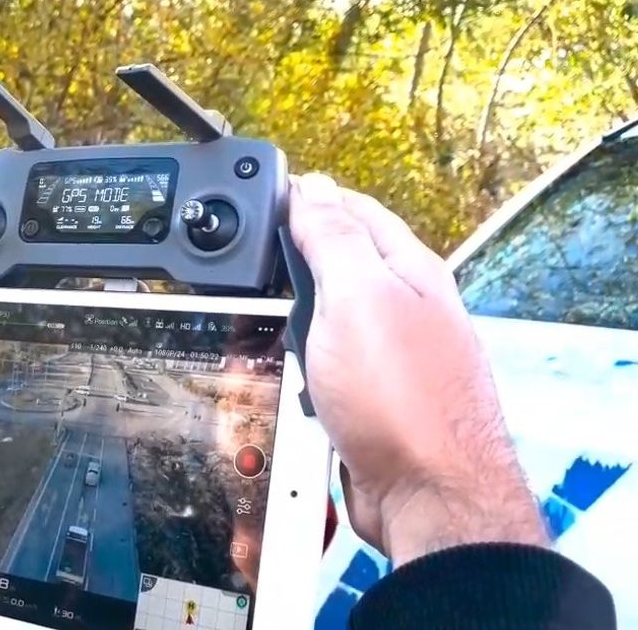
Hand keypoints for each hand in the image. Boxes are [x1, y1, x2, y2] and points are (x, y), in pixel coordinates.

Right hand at [288, 173, 547, 564]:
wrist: (428, 497)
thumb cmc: (403, 400)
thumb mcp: (356, 297)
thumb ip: (333, 239)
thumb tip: (312, 189)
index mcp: (409, 270)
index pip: (353, 210)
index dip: (307, 197)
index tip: (264, 195)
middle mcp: (407, 308)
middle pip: (342, 262)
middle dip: (296, 255)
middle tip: (257, 252)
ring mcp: (392, 357)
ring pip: (331, 316)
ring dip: (297, 313)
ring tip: (268, 306)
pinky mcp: (375, 400)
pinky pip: (328, 364)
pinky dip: (303, 360)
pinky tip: (292, 367)